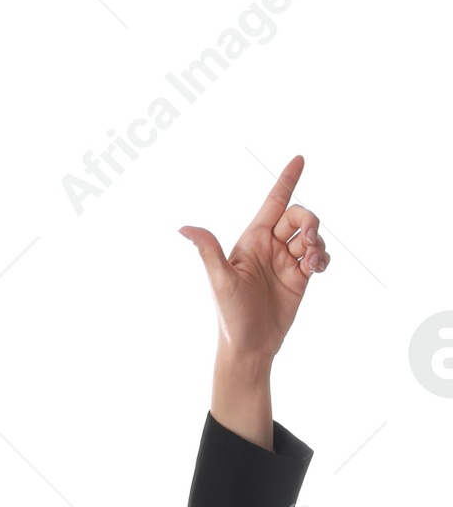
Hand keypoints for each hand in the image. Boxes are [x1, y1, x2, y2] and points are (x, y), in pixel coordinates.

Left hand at [179, 154, 329, 362]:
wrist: (250, 347)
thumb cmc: (230, 316)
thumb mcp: (220, 281)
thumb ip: (209, 251)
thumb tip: (184, 228)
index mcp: (252, 241)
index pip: (273, 203)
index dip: (287, 180)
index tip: (300, 159)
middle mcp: (270, 247)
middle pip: (298, 216)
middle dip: (309, 220)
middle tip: (310, 238)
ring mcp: (286, 262)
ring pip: (311, 236)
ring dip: (318, 242)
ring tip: (312, 262)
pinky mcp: (300, 278)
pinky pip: (319, 256)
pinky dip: (324, 257)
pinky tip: (318, 268)